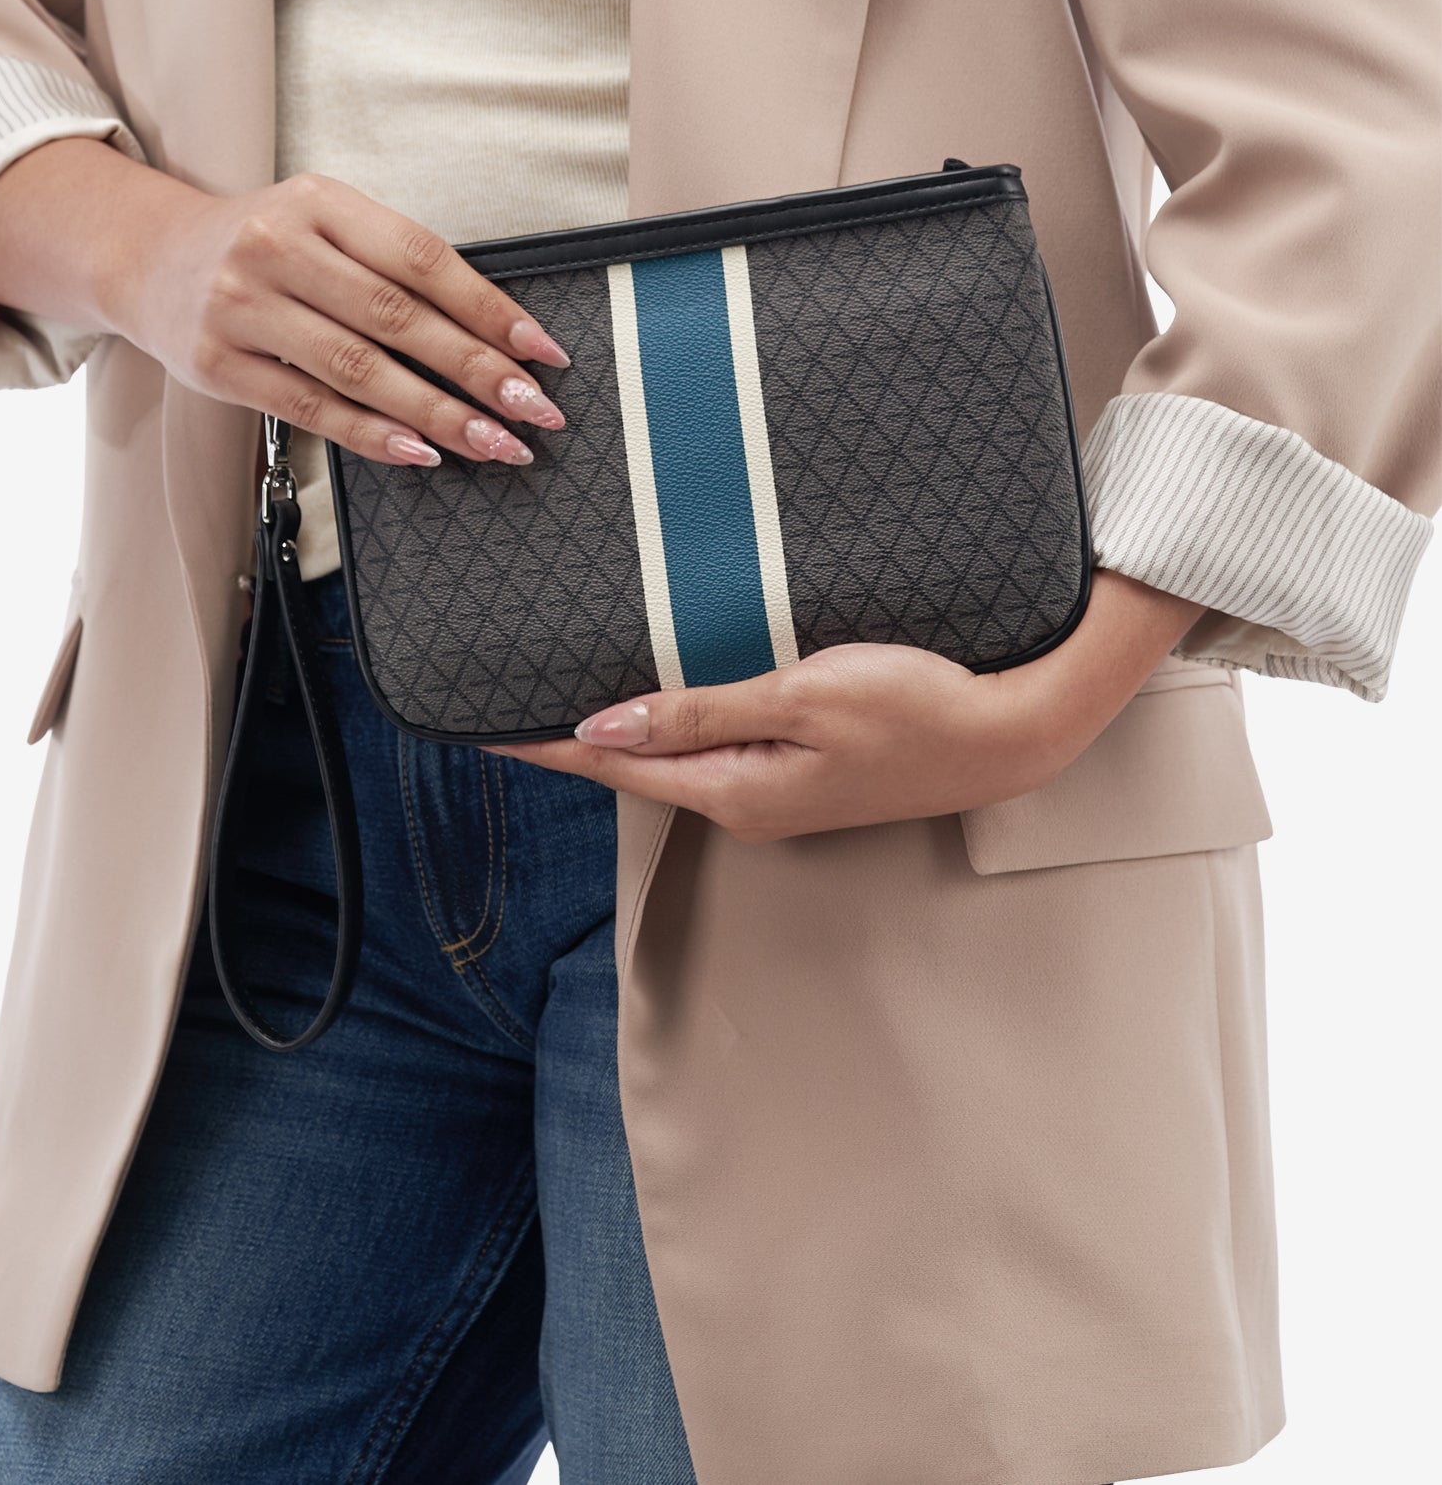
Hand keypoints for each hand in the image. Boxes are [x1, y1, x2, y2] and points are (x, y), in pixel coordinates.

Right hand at [0, 139, 570, 468]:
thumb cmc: (263, 246)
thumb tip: (494, 336)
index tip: (542, 351)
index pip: (422, 258)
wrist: (146, 257)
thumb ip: (392, 266)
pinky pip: (310, 407)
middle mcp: (277, 248)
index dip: (490, 308)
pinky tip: (423, 453)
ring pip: (359, 369)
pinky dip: (373, 434)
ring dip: (438, 414)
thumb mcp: (324, 224)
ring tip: (495, 443)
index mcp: (319, 202)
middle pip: (397, 318)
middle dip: (478, 371)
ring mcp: (243, 307)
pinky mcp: (219, 364)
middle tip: (535, 411)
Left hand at [494, 572, 1198, 840]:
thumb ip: (700, 712)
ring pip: (679, 756)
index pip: (614, 763)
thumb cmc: (917, 708)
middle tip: (511, 704)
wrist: (1012, 731)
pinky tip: (669, 696)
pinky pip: (721, 746)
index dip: (546, 745)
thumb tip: (602, 726)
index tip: (484, 729)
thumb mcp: (801, 700)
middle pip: (638, 764)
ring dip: (626, 730)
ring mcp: (780, 791)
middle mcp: (748, 801)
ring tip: (571, 695)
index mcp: (737, 789)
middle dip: (574, 739)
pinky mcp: (808, 771)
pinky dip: (679, 722)